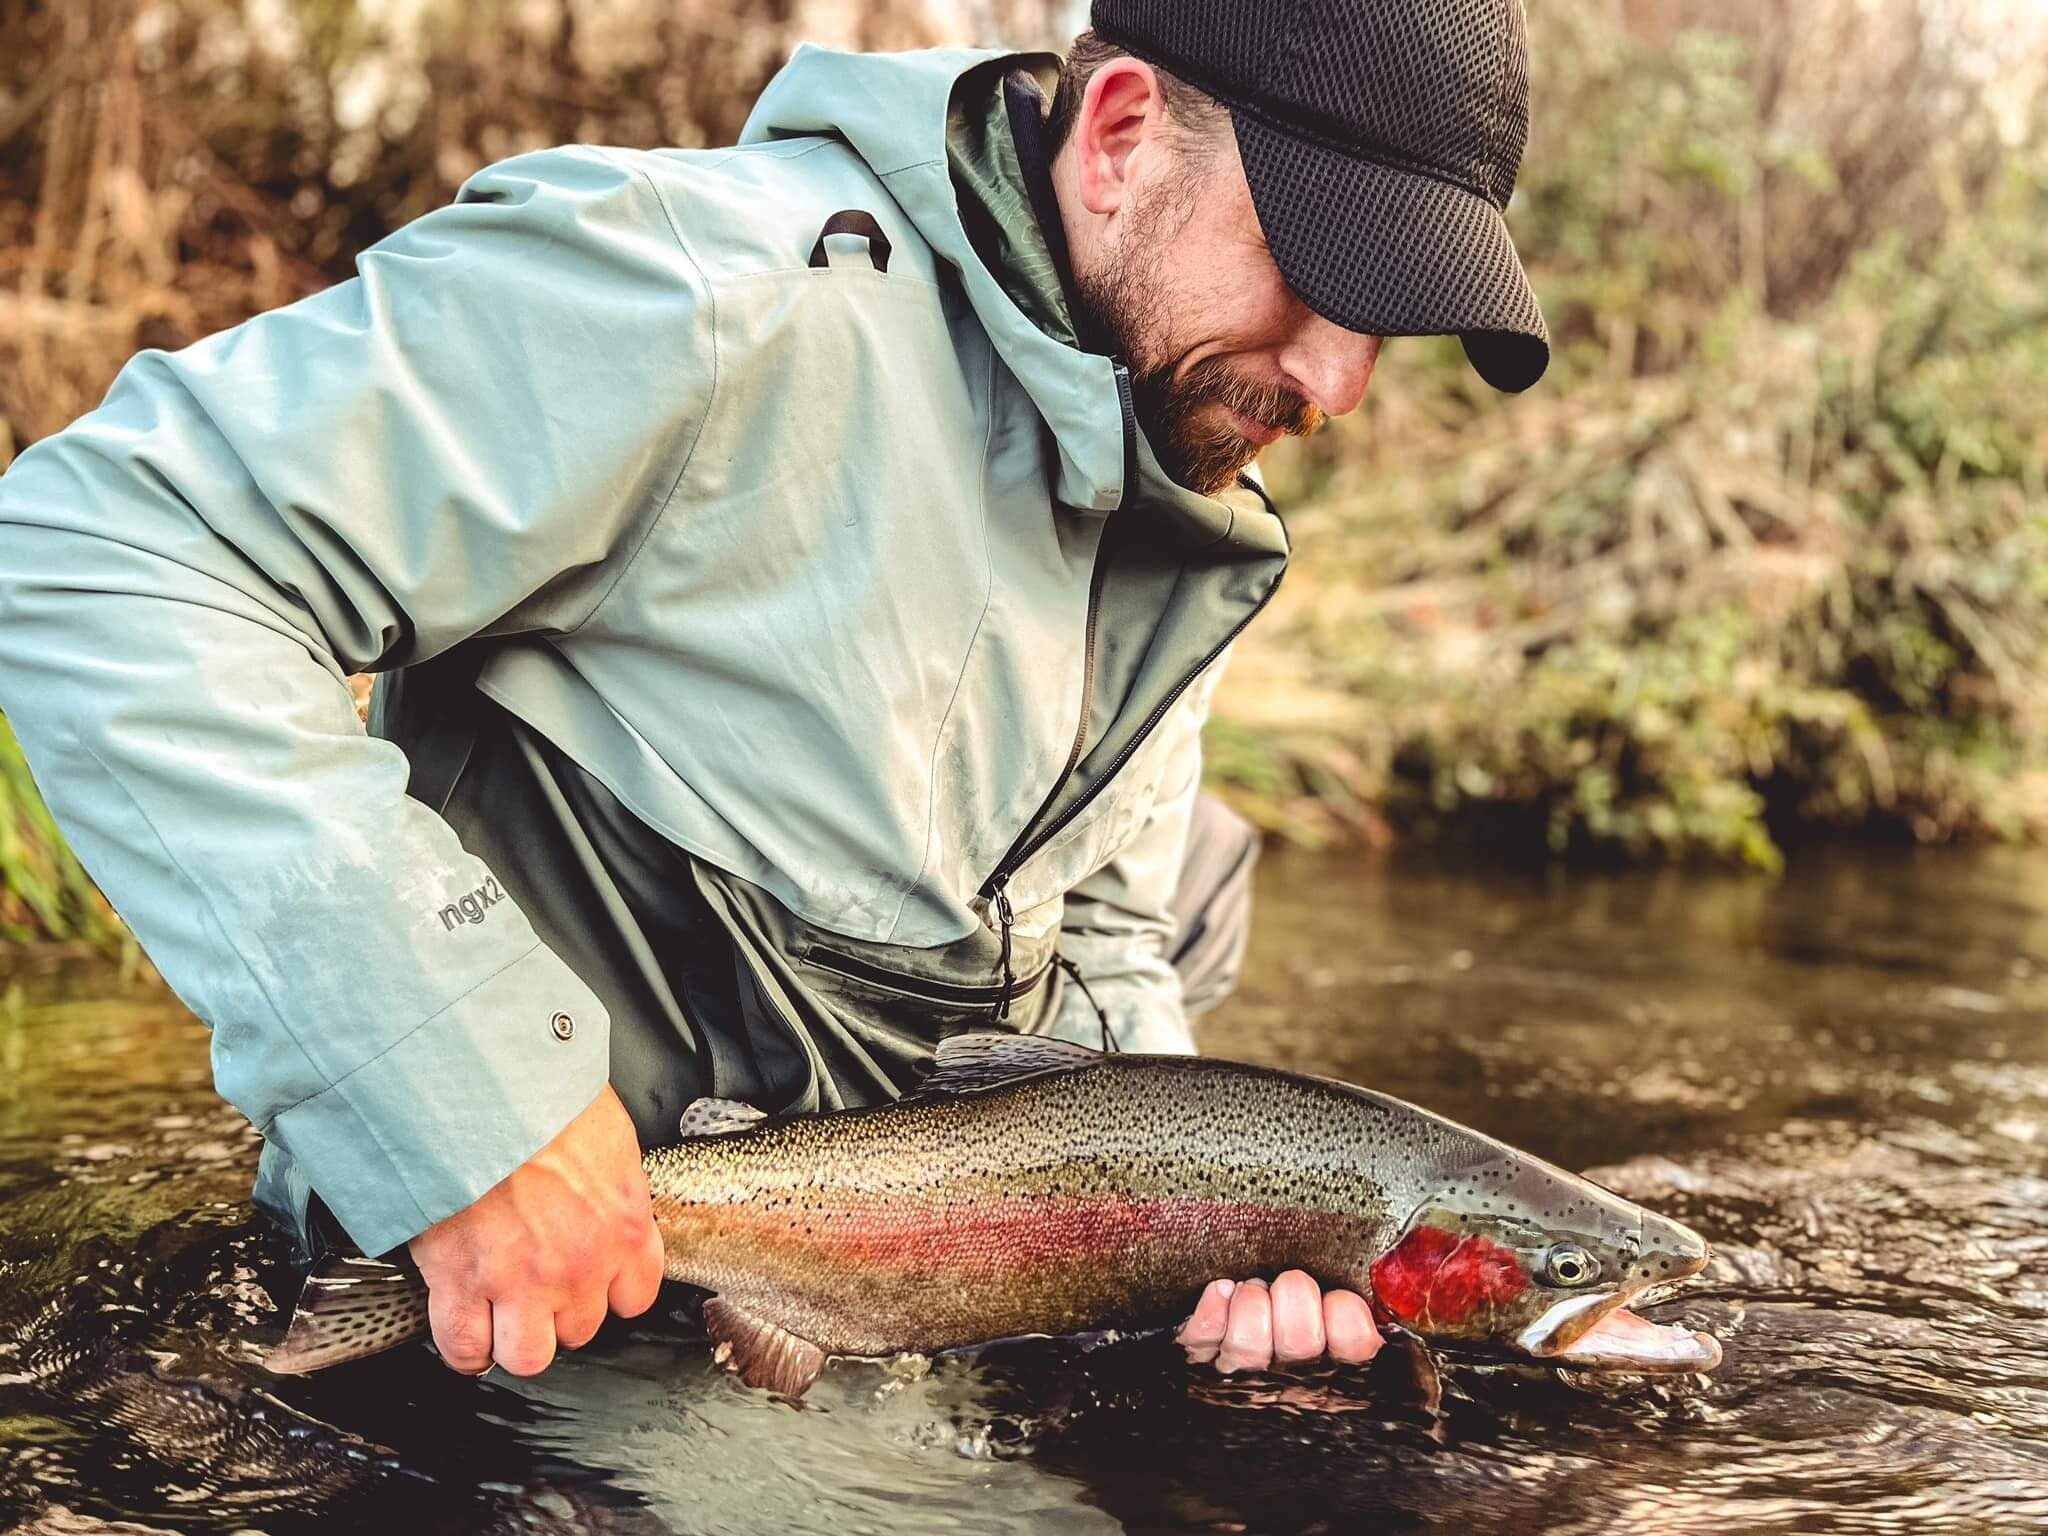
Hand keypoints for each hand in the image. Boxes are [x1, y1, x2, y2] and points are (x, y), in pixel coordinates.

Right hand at [406, 1084, 663, 1375]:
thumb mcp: (606, 1136)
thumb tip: (600, 1193)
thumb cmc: (541, 1096)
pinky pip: (466, 1347)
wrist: (480, 1088)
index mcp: (624, 1226)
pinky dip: (463, 1345)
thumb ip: (609, 1185)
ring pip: (528, 1355)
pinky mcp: (462, 1283)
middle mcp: (580, 1265)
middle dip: (558, 1310)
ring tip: (500, 1312)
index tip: (590, 1279)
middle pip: (580, 1329)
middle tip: (537, 1282)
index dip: (607, 1291)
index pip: (635, 1297)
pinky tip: (463, 1325)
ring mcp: (521, 1282)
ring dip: (514, 1337)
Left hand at [1176, 1271, 1383, 1373]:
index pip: (1356, 1342)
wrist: (1231, 1359)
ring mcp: (1243, 1372)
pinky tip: (1221, 1293)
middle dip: (1293, 1297)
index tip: (1336, 1298)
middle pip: (1301, 1339)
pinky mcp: (1200, 1360)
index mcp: (1334, 1359)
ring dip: (1252, 1302)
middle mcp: (1291, 1375)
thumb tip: (1376, 1291)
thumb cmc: (1292, 1321)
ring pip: (1250, 1344)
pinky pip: (1202, 1340)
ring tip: (1251, 1292)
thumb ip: (1353, 1305)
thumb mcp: (1335, 1317)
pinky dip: (1212, 1309)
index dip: (1346, 1315)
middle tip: (1285, 1289)